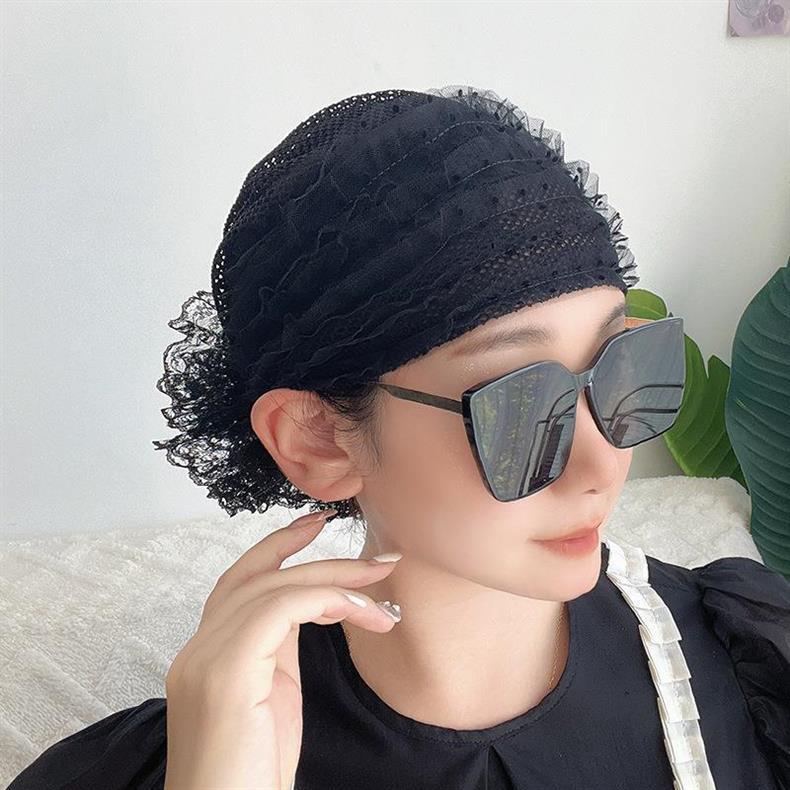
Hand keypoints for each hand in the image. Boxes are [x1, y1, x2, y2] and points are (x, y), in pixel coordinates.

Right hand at [163, 509, 401, 789]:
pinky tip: (361, 610)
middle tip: (372, 552)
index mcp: (207, 654)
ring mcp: (205, 659)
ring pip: (274, 588)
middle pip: (257, 577)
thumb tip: (312, 609)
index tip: (316, 524)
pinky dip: (327, 599)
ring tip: (382, 581)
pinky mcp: (225, 673)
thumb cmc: (253, 773)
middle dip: (316, 555)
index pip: (239, 583)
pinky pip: (281, 609)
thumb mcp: (272, 699)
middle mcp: (197, 649)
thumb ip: (279, 651)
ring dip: (336, 578)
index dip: (276, 548)